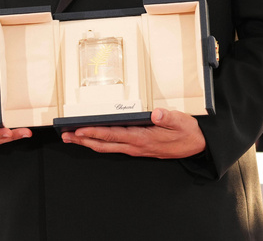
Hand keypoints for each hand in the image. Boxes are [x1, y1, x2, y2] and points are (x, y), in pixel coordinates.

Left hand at [60, 108, 205, 158]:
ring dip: (89, 143)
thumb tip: (157, 113)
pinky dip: (101, 143)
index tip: (79, 130)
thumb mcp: (181, 122)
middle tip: (65, 136)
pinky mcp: (138, 148)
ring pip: (107, 147)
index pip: (113, 135)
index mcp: (142, 138)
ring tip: (72, 138)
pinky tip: (94, 140)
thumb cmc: (187, 132)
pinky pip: (115, 147)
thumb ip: (168, 117)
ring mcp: (136, 149)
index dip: (95, 133)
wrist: (197, 146)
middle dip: (83, 141)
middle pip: (104, 144)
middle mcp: (136, 146)